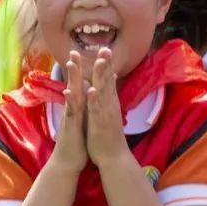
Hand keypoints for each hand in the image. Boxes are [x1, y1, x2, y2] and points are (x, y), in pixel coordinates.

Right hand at [50, 51, 88, 173]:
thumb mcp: (83, 122)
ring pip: (71, 94)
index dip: (83, 70)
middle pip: (73, 84)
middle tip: (74, 51)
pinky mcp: (70, 126)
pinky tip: (69, 91)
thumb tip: (87, 97)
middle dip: (74, 68)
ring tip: (70, 63)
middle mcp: (73, 109)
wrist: (68, 162)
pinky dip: (70, 101)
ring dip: (70, 79)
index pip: (81, 85)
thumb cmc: (77, 142)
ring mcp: (70, 116)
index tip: (85, 54)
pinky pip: (71, 112)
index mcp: (78, 107)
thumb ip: (84, 109)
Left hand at [85, 48, 129, 168]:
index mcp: (109, 102)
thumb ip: (108, 99)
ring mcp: (106, 114)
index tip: (104, 48)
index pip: (108, 80)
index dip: (106, 64)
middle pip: (108, 81)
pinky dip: (94, 99)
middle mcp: (110, 105)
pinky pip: (96, 110)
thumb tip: (109, 87)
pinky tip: (91, 89)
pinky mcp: (100, 124)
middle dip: (106, 65)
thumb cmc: (108, 135)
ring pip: (103, 92)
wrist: (114, 157)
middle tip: (105, 48)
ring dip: (102, 77)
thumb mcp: (107, 114)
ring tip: (100, 62)